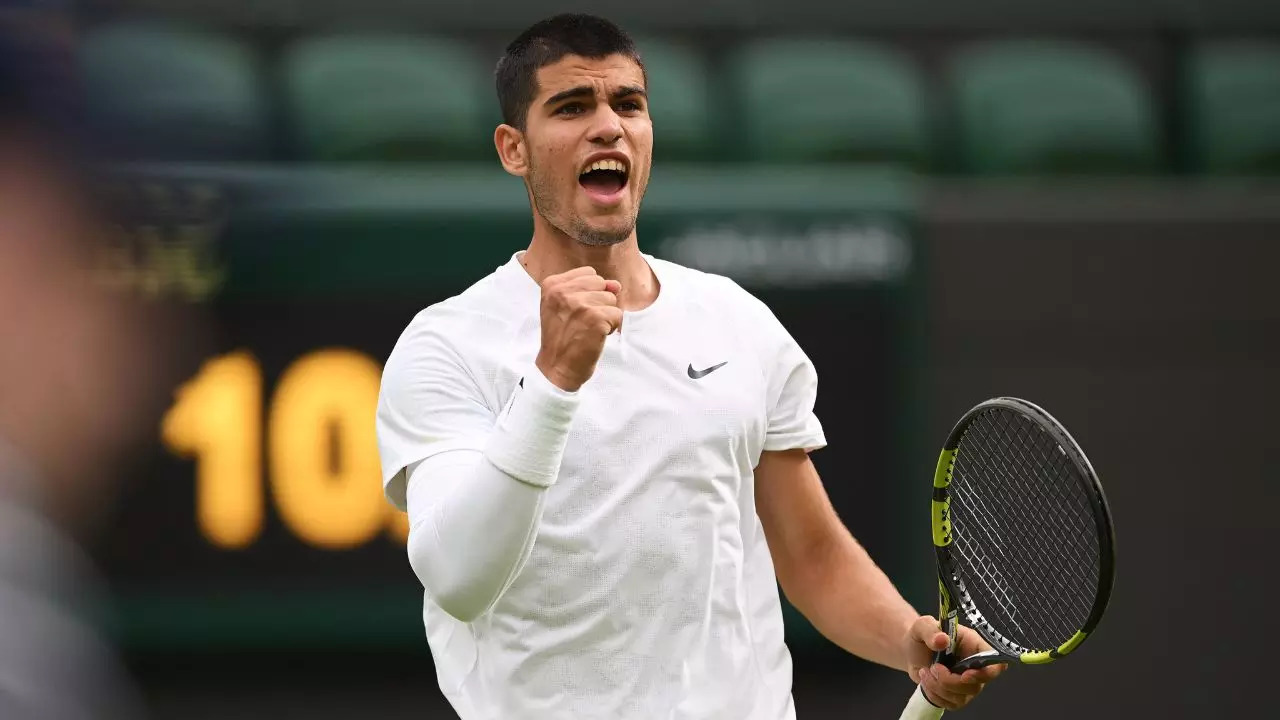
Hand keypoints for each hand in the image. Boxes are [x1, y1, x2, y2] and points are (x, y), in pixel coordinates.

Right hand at [535, 266, 622, 391]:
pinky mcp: (595, 319)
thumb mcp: (564, 307)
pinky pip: (618, 315)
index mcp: (552, 284)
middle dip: (599, 302)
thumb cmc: (561, 337)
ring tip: (588, 329)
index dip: (590, 292)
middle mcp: (564, 291)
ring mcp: (580, 304)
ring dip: (605, 316)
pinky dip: (611, 328)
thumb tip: (616, 284)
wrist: (556, 367)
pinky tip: (596, 336)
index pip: (588, 273)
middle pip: (601, 284)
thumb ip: (589, 289)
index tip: (576, 311)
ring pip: (611, 299)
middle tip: (583, 321)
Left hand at [904, 616, 1005, 710]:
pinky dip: (934, 694)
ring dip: (938, 687)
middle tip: (934, 668)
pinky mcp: (956, 695)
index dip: (986, 673)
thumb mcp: (922, 626)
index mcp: (974, 645)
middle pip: (976, 685)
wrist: (911, 650)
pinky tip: (926, 680)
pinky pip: (950, 704)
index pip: (994, 662)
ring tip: (926, 671)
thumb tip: (942, 640)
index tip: (965, 675)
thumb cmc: (922, 635)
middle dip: (950, 681)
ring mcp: (967, 683)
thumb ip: (931, 631)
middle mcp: (975, 666)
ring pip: (961, 697)